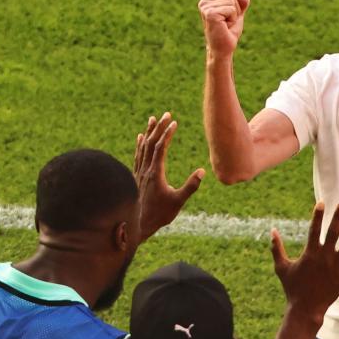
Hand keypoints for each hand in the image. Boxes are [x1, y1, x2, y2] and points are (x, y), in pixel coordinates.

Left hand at [133, 112, 204, 240]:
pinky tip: (140, 137)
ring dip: (149, 132)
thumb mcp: (178, 201)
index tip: (174, 123)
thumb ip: (190, 186)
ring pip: (143, 147)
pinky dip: (140, 144)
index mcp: (155, 173)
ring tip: (153, 119)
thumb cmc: (159, 214)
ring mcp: (139, 172)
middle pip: (151, 143)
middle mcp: (145, 170)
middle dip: (159, 127)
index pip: (161, 148)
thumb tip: (203, 172)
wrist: (137, 225)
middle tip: (167, 114)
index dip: (167, 134)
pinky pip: (137, 155)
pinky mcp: (136, 176)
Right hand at [198, 0, 250, 58]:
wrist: (223, 50)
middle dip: (235, 8)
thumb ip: (240, 4)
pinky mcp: (210, 14)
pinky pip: (231, 8)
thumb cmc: (228, 33)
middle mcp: (204, 2)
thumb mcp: (236, 15)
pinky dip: (233, 18)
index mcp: (207, 0)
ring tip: (225, 25)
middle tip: (227, 22)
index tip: (227, 16)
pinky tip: (224, 27)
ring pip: (231, 0)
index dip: (234, 3)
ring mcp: (206, 7)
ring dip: (234, 15)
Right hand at [271, 202, 338, 321]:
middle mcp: (325, 257)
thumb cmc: (292, 288)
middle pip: (333, 233)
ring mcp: (337, 266)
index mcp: (310, 254)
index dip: (318, 215)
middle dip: (338, 217)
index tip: (322, 203)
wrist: (306, 309)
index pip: (314, 229)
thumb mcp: (281, 268)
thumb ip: (277, 248)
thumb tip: (272, 230)